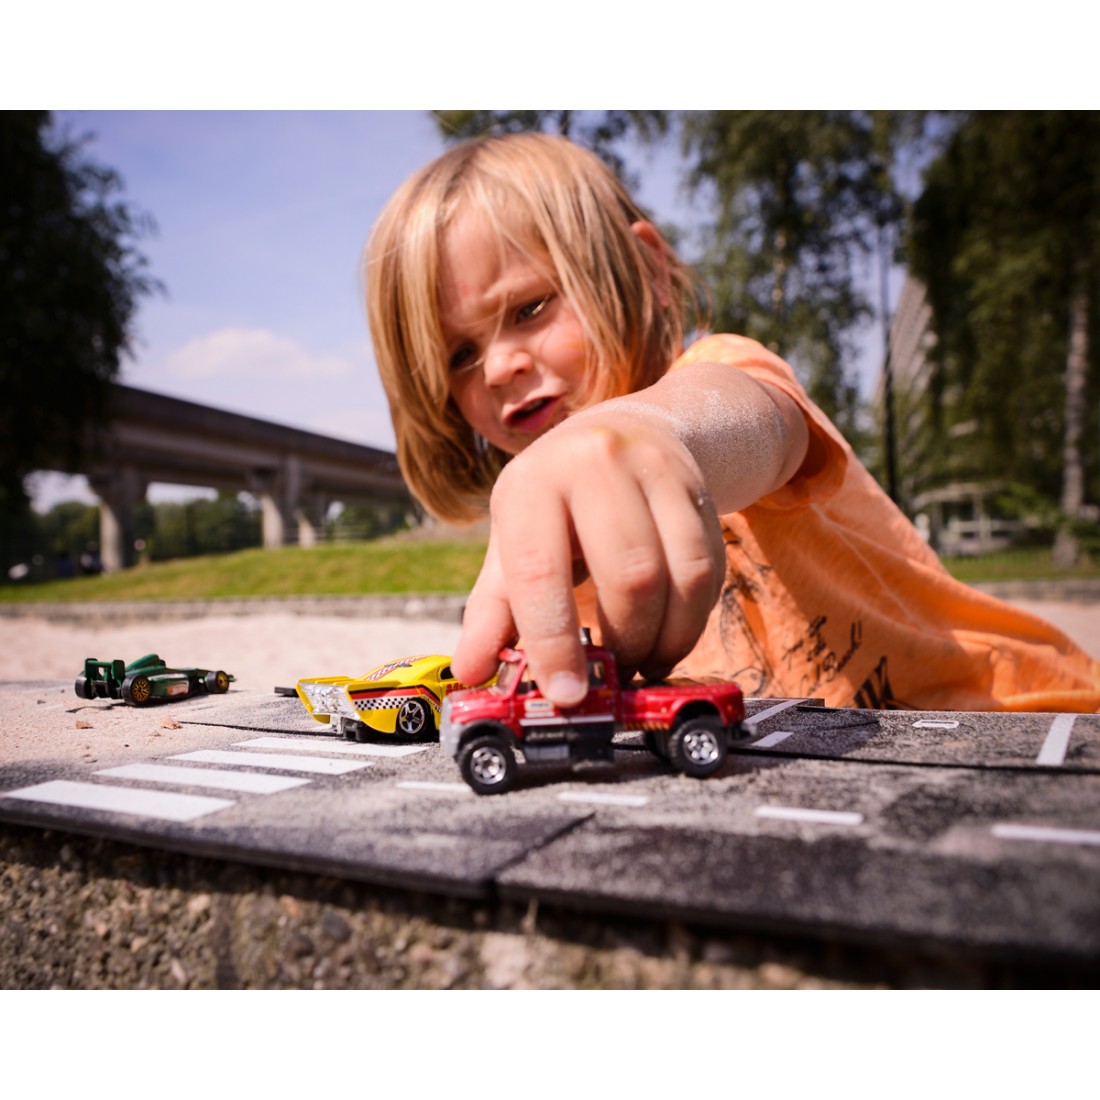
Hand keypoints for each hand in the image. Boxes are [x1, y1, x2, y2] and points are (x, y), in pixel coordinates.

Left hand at [451, 409, 725, 704]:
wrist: (625, 430)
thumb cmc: (556, 504)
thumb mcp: (513, 542)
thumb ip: (493, 610)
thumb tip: (471, 670)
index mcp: (532, 482)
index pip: (540, 571)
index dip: (552, 641)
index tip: (565, 693)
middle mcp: (595, 463)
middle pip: (630, 575)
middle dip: (626, 641)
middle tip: (613, 672)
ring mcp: (655, 470)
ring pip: (682, 575)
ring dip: (667, 638)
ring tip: (644, 660)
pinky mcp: (699, 489)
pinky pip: (710, 569)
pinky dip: (693, 618)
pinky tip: (669, 633)